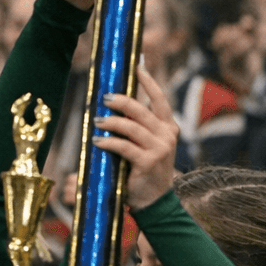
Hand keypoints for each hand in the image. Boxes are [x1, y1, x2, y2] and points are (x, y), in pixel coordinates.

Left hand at [94, 66, 179, 209]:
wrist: (154, 200)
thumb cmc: (143, 168)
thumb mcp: (144, 144)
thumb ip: (135, 125)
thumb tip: (113, 102)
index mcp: (168, 127)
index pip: (159, 99)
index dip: (148, 81)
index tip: (137, 65)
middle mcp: (167, 135)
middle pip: (141, 110)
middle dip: (121, 101)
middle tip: (104, 98)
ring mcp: (160, 149)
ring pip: (131, 127)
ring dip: (111, 122)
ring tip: (97, 120)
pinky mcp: (148, 162)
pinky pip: (124, 147)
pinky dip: (109, 142)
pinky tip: (97, 141)